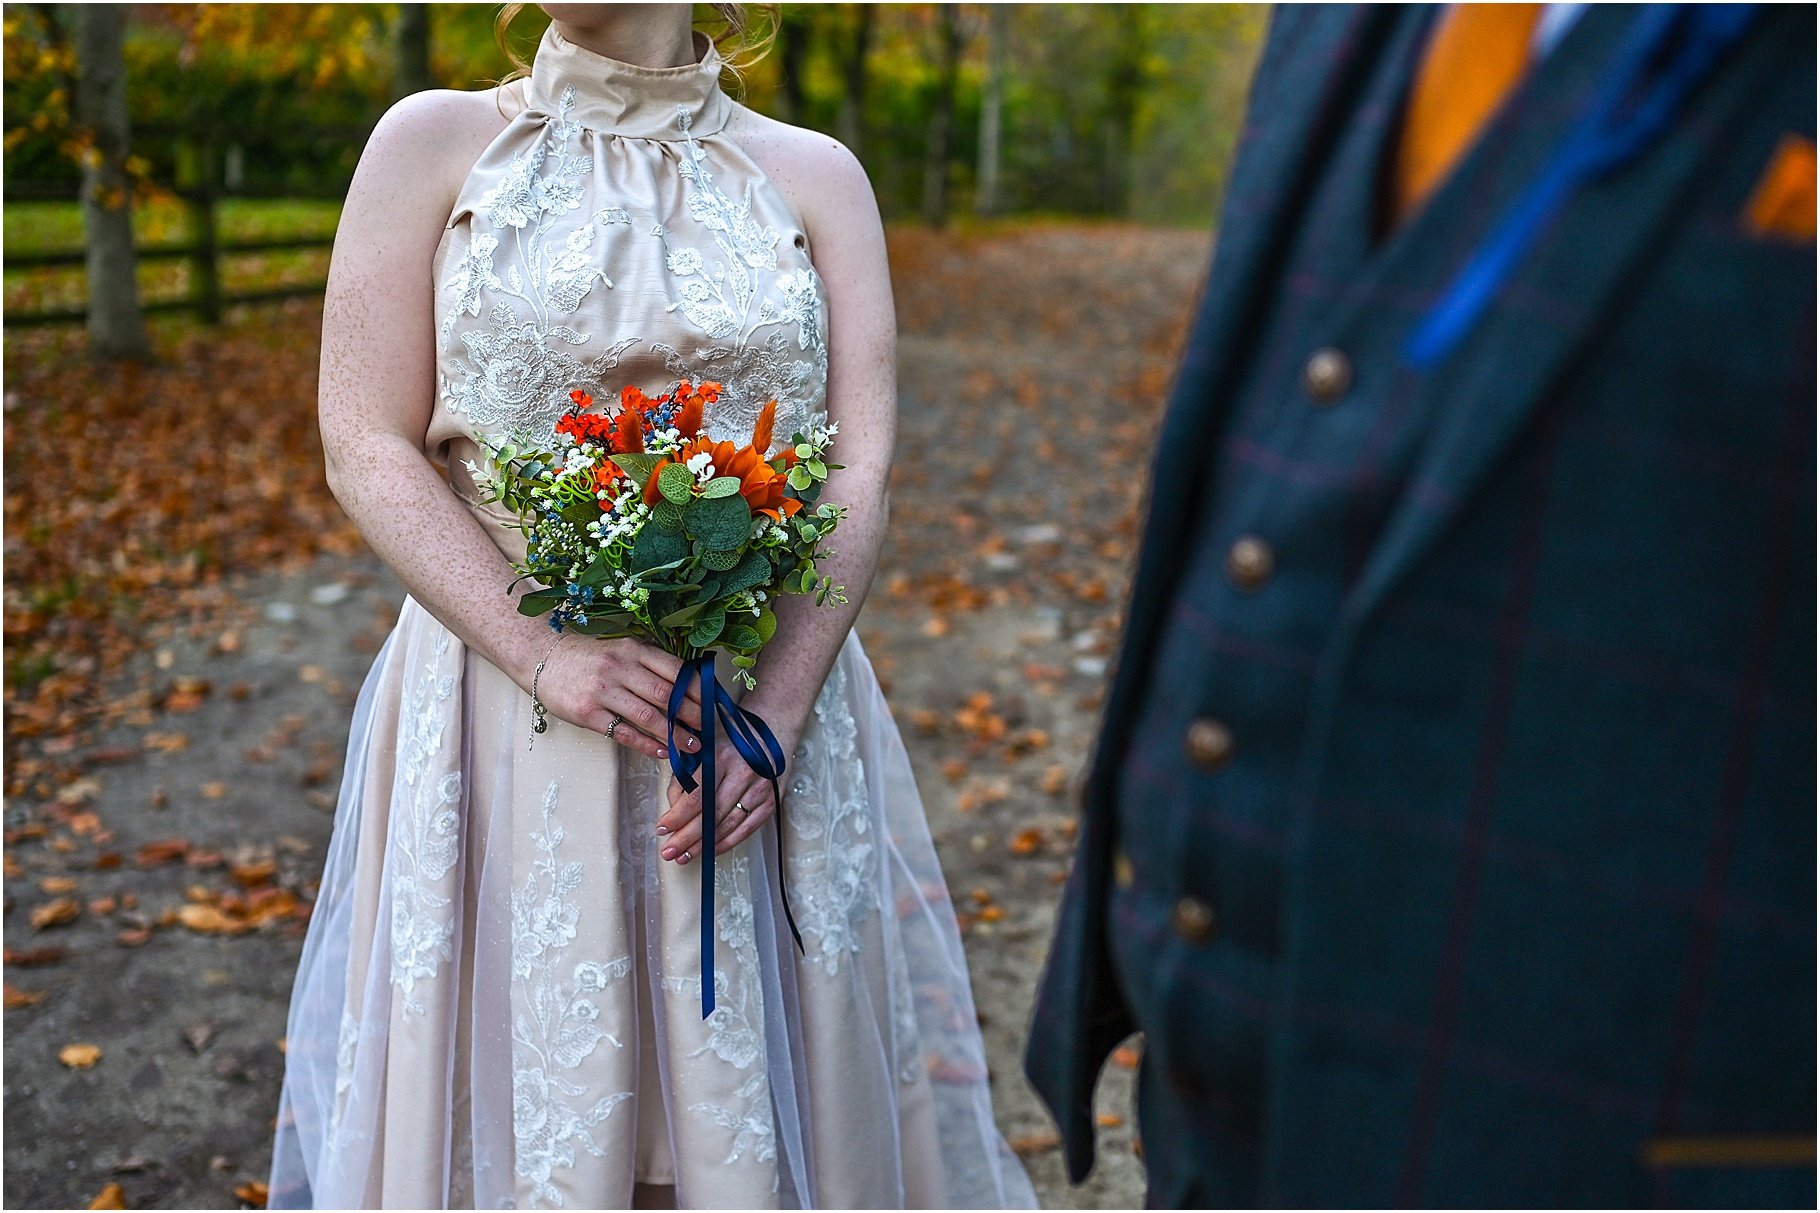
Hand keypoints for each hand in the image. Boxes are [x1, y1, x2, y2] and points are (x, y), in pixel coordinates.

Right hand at [533, 635, 703, 761]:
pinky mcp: (587, 713)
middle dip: (692, 714)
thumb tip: (687, 683)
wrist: (541, 658)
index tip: (713, 703)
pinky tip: (661, 752)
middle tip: (708, 728)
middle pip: (665, 694)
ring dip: (674, 734)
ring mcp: (602, 691)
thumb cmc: (587, 657)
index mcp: (632, 650)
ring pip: (647, 716)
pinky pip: (622, 732)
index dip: (697, 689)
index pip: (674, 669)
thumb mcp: (620, 649)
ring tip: (692, 746)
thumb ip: (649, 663)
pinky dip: (645, 744)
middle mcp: (619, 667)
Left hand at [657, 717, 802, 862]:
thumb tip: (673, 807)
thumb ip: (686, 774)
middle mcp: (743, 772)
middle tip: (669, 852)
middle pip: (711, 814)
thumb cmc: (732, 737)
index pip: (697, 794)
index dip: (678, 816)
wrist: (773, 726)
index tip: (661, 829)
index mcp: (722, 756)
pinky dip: (728, 842)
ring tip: (684, 856)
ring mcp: (760, 788)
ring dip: (704, 844)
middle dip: (687, 837)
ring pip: (728, 824)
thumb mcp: (704, 745)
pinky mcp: (772, 799)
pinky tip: (710, 850)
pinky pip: (747, 828)